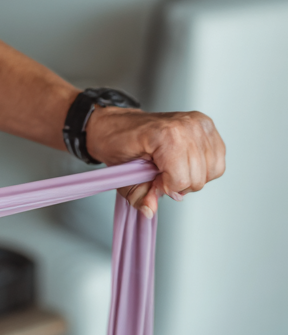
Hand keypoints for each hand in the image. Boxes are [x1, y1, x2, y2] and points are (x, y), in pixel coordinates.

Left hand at [85, 107, 225, 218]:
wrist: (118, 123)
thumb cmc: (118, 141)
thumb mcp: (121, 172)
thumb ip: (138, 194)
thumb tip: (149, 210)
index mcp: (165, 133)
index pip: (181, 179)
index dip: (165, 187)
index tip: (152, 180)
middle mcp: (187, 125)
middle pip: (197, 179)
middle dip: (177, 183)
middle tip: (159, 173)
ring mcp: (199, 124)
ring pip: (210, 173)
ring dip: (190, 177)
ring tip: (171, 166)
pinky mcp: (207, 126)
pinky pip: (216, 162)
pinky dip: (202, 169)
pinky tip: (184, 162)